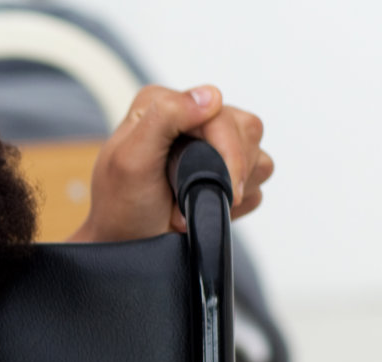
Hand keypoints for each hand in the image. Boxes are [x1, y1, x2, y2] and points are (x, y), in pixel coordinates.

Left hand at [70, 84, 273, 242]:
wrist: (128, 244)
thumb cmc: (122, 204)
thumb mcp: (130, 159)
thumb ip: (165, 118)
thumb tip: (210, 97)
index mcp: (163, 104)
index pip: (220, 112)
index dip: (226, 149)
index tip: (219, 183)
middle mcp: (190, 118)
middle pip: (247, 130)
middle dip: (229, 171)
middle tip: (197, 196)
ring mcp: (212, 144)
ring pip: (258, 155)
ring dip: (233, 186)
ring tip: (195, 200)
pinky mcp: (228, 171)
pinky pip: (259, 179)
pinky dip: (238, 199)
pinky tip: (207, 205)